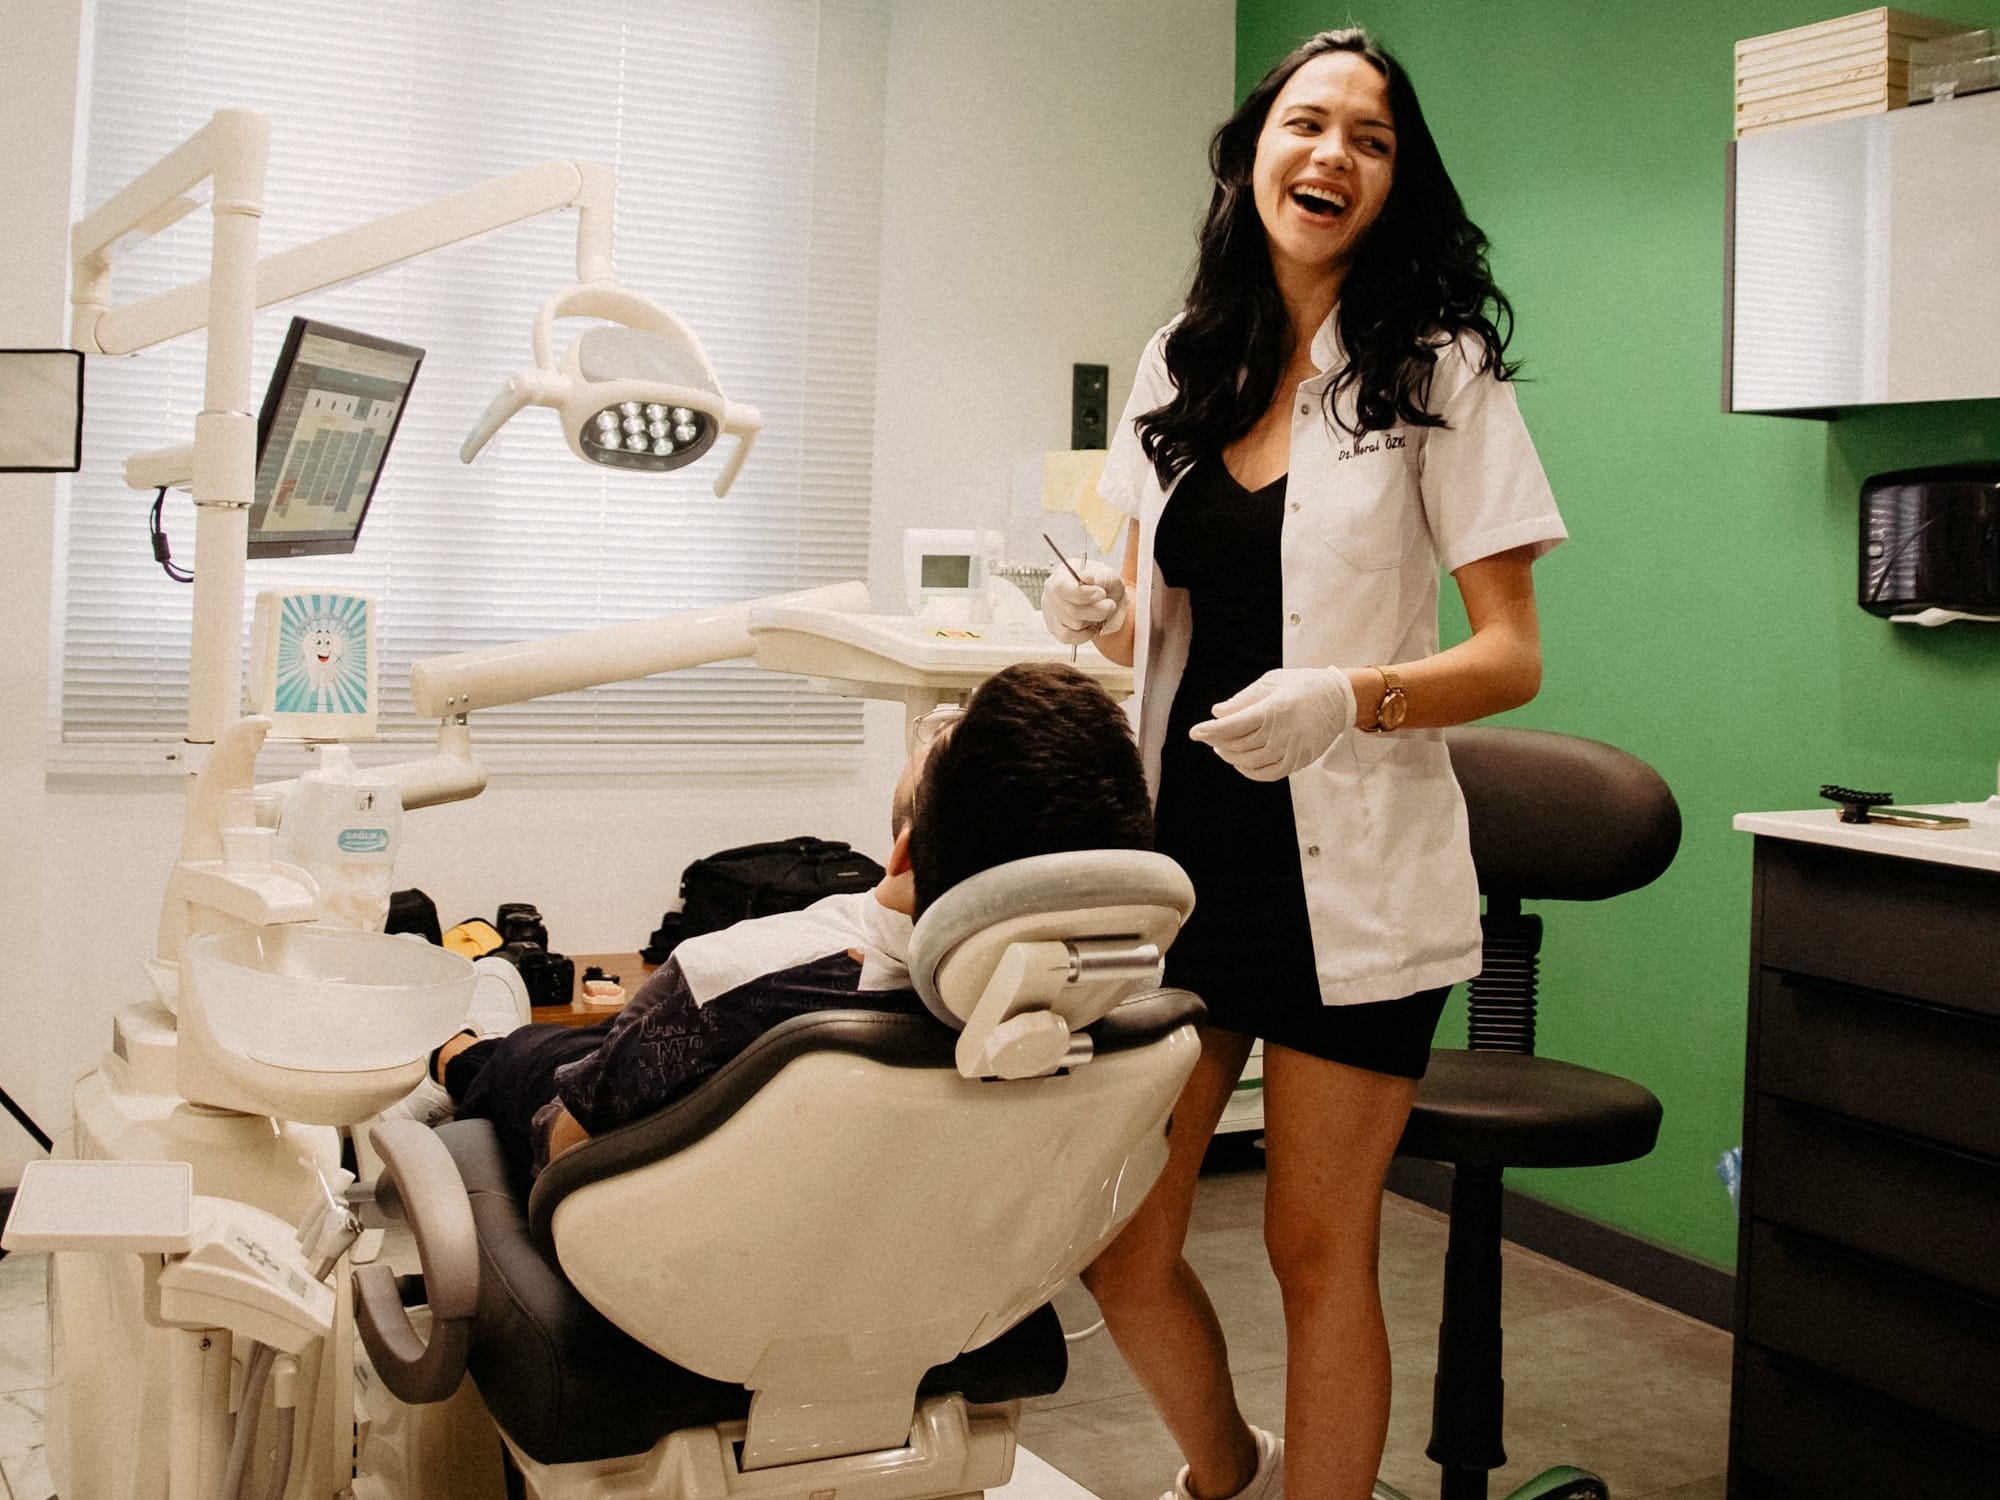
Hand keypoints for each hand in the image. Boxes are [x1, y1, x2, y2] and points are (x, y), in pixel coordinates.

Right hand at [1041, 559, 1128, 642]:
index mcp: (1062, 575)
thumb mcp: (1107, 576)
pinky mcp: (1054, 628)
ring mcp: (1050, 612)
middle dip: (1097, 611)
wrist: (1104, 597)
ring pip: (1073, 625)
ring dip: (1093, 621)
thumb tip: (1086, 578)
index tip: (1102, 594)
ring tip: (1100, 612)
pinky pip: (1068, 637)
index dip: (1083, 594)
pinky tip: (1093, 626)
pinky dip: (1085, 634)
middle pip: (1072, 610)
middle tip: (1111, 605)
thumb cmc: (1103, 584)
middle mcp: (1051, 593)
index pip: (1062, 588)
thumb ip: (1098, 577)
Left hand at [1189, 667, 1356, 780]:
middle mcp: (1281, 732)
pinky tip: (1239, 763)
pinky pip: (1267, 774)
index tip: (1194, 732)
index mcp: (1273, 709)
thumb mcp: (1272, 681)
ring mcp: (1290, 749)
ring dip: (1230, 756)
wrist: (1340, 699)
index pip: (1233, 725)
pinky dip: (1248, 771)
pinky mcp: (1298, 761)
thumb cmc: (1302, 684)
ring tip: (1221, 747)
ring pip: (1249, 762)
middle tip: (1207, 736)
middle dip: (1217, 741)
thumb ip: (1243, 698)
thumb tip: (1217, 712)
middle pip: (1237, 745)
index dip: (1210, 731)